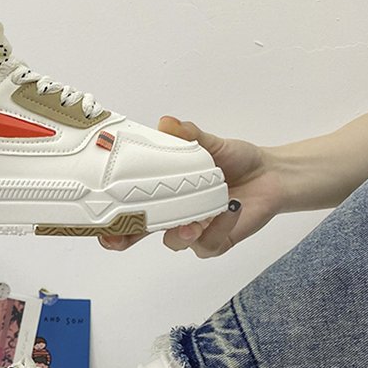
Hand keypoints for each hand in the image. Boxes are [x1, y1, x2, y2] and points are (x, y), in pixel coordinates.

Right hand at [100, 117, 284, 256]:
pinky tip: (229, 209)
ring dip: (179, 233)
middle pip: (137, 235)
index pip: (128, 208)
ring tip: (194, 221)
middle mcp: (171, 217)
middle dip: (125, 238)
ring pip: (174, 242)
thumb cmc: (235, 161)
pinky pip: (208, 244)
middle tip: (119, 237)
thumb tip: (166, 122)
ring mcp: (192, 233)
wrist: (270, 175)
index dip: (109, 216)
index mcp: (161, 195)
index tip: (97, 217)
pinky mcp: (215, 242)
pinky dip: (217, 227)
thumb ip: (188, 136)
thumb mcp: (210, 144)